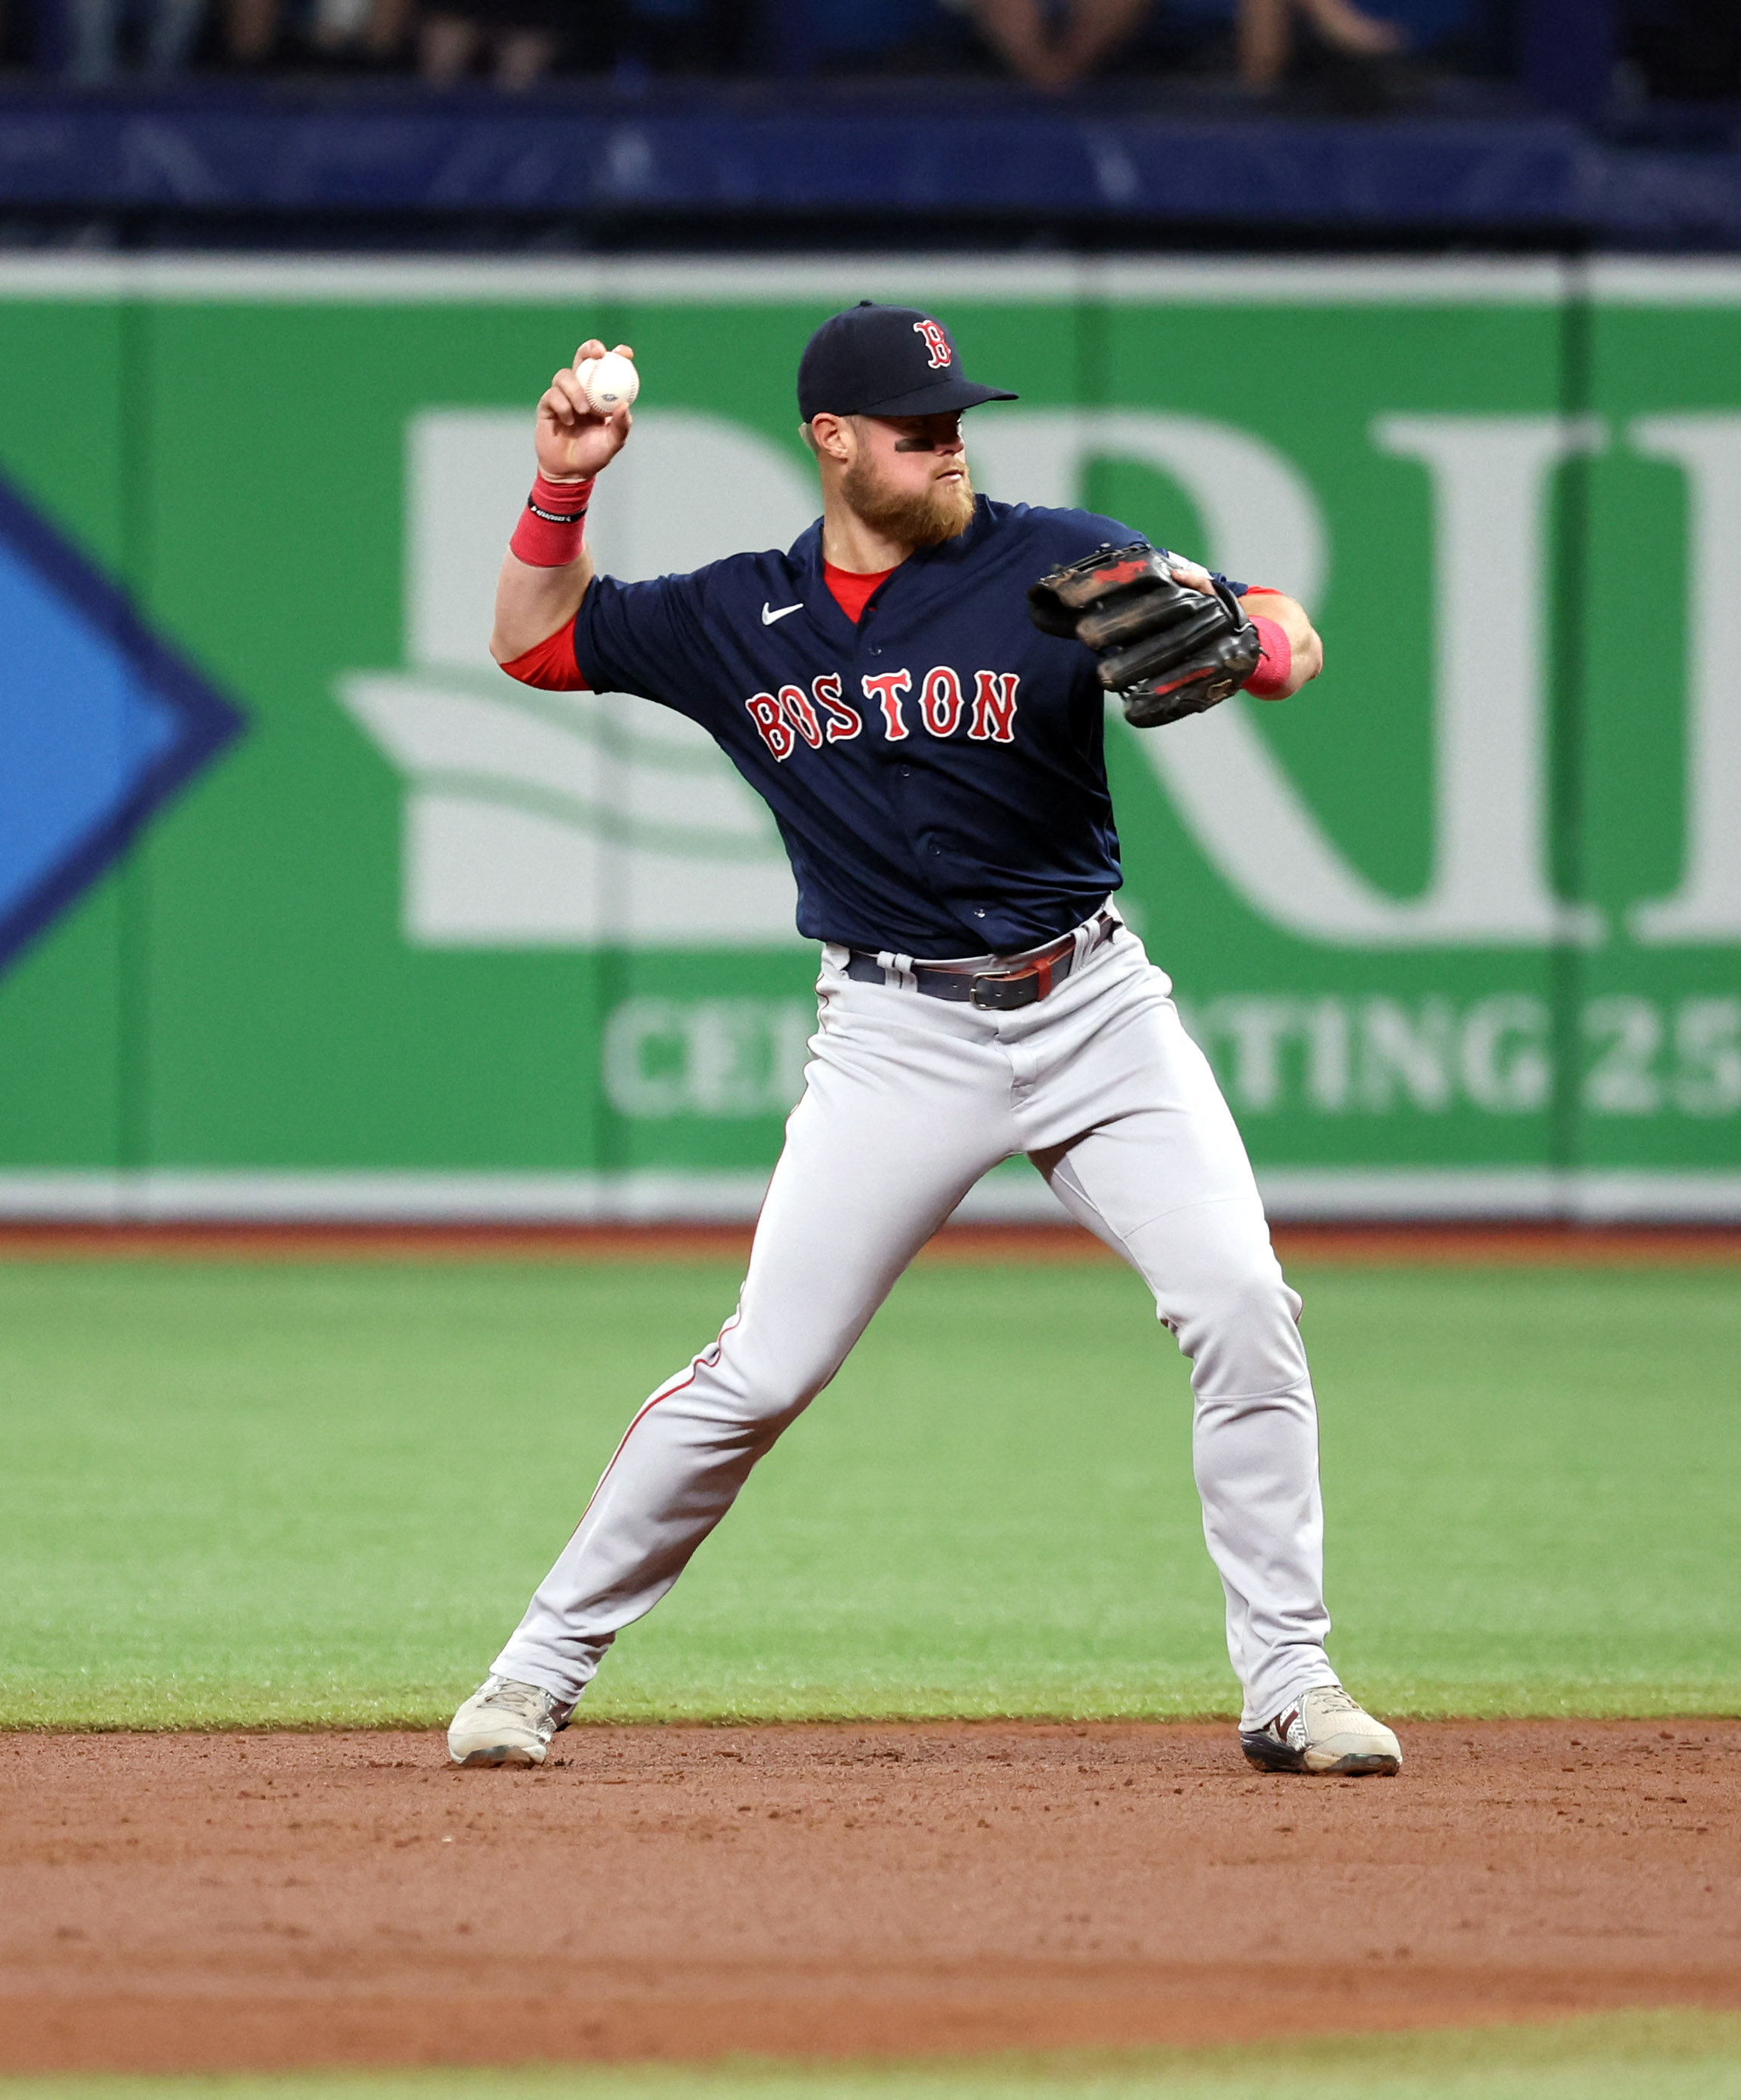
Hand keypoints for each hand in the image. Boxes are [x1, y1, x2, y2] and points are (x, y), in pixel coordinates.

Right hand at [535, 339, 634, 481]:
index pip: (608, 368)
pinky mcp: (547, 405)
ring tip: (583, 411)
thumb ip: (621, 425)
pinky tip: (569, 421)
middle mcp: (581, 390)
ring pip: (565, 376)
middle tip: (599, 354)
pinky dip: (563, 406)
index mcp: (600, 394)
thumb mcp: (613, 443)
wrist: (569, 472)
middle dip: (590, 349)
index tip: (625, 353)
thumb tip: (625, 405)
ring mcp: (562, 396)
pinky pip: (552, 395)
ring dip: (575, 390)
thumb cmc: (593, 456)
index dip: (616, 356)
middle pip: (582, 359)